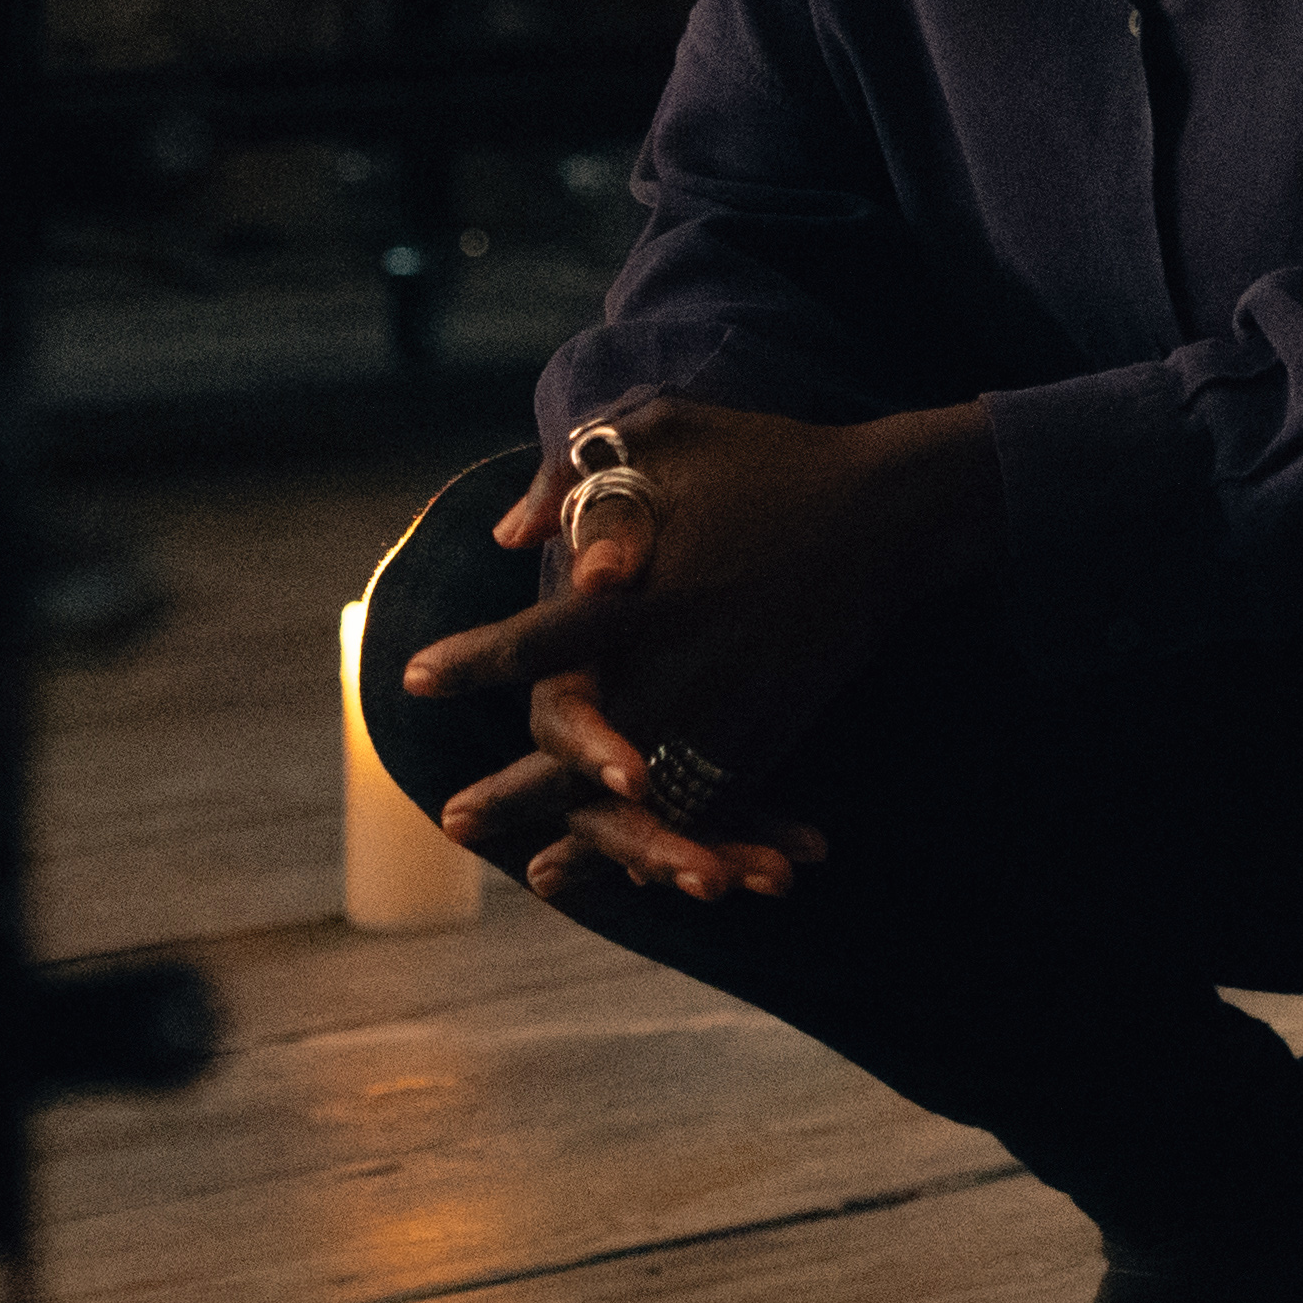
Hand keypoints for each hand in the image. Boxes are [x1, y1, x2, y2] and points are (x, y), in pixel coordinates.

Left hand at [389, 393, 989, 905]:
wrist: (889, 512)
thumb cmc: (770, 459)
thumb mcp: (669, 430)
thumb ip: (578, 474)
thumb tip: (509, 535)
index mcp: (652, 590)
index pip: (544, 637)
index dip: (476, 663)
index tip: (414, 680)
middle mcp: (687, 659)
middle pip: (585, 743)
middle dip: (518, 790)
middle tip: (455, 818)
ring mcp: (735, 703)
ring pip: (650, 792)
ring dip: (590, 837)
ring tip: (535, 871)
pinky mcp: (775, 728)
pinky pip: (714, 797)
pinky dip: (672, 835)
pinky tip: (631, 863)